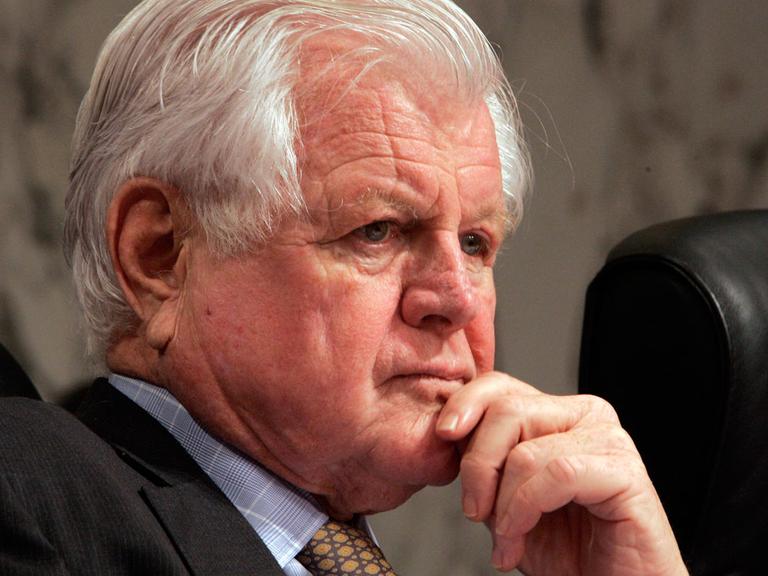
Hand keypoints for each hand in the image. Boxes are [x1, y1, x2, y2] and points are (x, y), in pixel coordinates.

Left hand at [435, 371, 687, 574]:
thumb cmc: (564, 549)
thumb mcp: (504, 497)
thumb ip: (483, 460)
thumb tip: (447, 429)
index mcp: (558, 413)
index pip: (502, 386)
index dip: (466, 404)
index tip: (443, 435)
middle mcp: (587, 416)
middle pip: (508, 411)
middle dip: (479, 466)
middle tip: (475, 512)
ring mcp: (610, 440)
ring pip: (526, 450)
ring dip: (503, 505)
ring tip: (506, 541)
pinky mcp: (626, 472)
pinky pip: (556, 474)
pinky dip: (525, 509)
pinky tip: (519, 538)